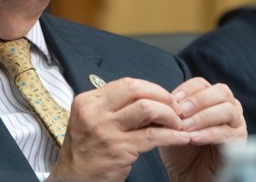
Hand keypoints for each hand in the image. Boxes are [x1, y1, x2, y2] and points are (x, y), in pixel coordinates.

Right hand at [48, 77, 190, 181]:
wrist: (73, 178)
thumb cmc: (87, 148)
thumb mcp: (92, 120)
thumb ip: (116, 108)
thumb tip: (151, 100)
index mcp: (88, 101)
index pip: (126, 84)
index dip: (150, 88)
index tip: (164, 97)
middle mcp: (95, 112)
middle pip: (136, 89)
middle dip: (162, 96)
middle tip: (175, 107)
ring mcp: (106, 131)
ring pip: (147, 108)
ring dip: (169, 114)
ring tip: (178, 123)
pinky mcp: (119, 150)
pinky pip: (153, 137)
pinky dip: (172, 136)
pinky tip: (182, 138)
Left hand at [159, 77, 246, 181]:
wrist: (189, 176)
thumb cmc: (181, 149)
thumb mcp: (171, 127)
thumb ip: (170, 112)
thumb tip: (166, 100)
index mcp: (211, 98)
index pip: (201, 83)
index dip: (186, 90)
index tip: (172, 101)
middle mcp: (228, 106)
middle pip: (220, 91)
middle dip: (198, 101)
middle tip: (181, 112)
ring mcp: (236, 123)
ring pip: (227, 109)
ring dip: (203, 117)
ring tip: (185, 127)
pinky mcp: (239, 141)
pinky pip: (227, 133)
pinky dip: (208, 134)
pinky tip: (193, 138)